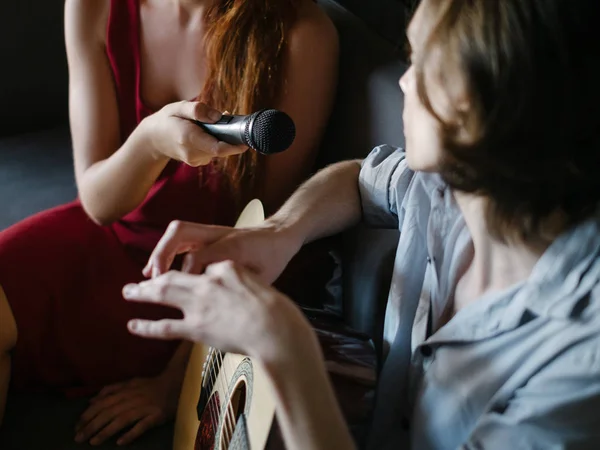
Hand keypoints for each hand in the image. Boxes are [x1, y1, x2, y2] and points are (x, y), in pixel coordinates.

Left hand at [74, 373, 179, 445]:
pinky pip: (142, 425)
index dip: (88, 415)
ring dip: (106, 431)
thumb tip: (91, 400)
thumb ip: (111, 390)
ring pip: (122, 419)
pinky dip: (131, 433)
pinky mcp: (156, 415)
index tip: (76, 427)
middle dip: (92, 425)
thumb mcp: (130, 383)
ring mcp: (145, 407)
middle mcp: (133, 398)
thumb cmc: (151, 385)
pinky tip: (120, 442)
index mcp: (126, 390)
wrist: (176, 383)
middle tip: (78, 438)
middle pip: (109, 412)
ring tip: (93, 442)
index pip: (103, 403)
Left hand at [126, 262, 310, 361]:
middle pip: (173, 275)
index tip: (184, 276)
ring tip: (128, 292)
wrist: (276, 328)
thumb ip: (239, 280)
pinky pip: (165, 326)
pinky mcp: (196, 327)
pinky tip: (134, 324)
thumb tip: (226, 285)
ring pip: (163, 293)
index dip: (190, 270)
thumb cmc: (275, 309)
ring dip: (142, 293)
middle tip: (136, 281)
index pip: (201, 264)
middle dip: (153, 277)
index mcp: (224, 266)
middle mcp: (207, 281)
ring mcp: (200, 304)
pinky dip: (146, 325)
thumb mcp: (259, 281)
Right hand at [139, 101, 247, 166]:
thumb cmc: (167, 120)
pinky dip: (214, 142)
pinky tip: (206, 133)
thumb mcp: (178, 107)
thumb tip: (219, 117)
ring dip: (221, 138)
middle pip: (221, 148)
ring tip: (211, 123)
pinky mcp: (198, 162)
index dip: (235, 146)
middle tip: (228, 118)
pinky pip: (213, 152)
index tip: (247, 141)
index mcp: (188, 138)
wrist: (153, 139)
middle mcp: (193, 153)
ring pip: (218, 150)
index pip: (218, 148)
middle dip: (229, 136)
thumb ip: (198, 110)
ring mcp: (195, 160)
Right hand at [143, 219, 302, 282]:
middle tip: (152, 278)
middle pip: (182, 234)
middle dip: (162, 254)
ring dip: (161, 252)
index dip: (189, 272)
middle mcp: (219, 236)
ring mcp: (211, 233)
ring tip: (149, 275)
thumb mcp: (262, 276)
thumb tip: (221, 303)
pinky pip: (182, 238)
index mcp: (234, 246)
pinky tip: (158, 270)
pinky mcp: (208, 235)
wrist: (279, 237)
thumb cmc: (271, 259)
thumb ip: (240, 284)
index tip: (179, 291)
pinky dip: (167, 251)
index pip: (200, 256)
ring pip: (179, 233)